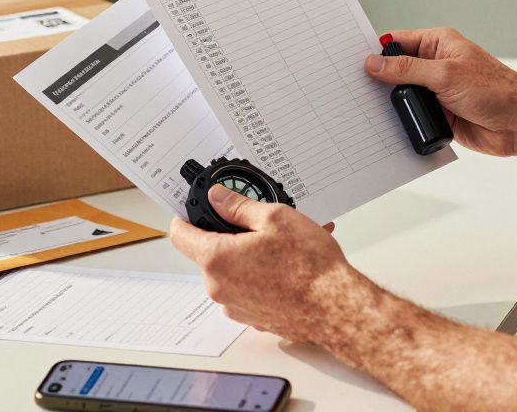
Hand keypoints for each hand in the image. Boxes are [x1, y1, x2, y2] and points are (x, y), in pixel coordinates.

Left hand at [170, 185, 359, 343]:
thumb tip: (218, 198)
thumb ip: (238, 206)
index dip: (185, 216)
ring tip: (283, 246)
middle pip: (208, 253)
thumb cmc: (310, 267)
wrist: (336, 309)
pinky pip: (248, 289)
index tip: (194, 209)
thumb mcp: (274, 218)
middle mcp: (219, 288)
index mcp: (216, 259)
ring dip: (249, 257)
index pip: (179, 234)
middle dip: (229, 236)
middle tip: (258, 225)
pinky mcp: (253, 317)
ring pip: (231, 271)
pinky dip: (261, 276)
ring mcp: (235, 306)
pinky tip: (288, 266)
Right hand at [365, 28, 516, 157]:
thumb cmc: (496, 90)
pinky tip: (388, 127)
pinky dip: (403, 121)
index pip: (398, 42)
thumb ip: (407, 70)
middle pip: (396, 70)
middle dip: (379, 80)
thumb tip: (375, 64)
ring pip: (403, 96)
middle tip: (356, 89)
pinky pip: (413, 116)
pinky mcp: (439, 115)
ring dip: (391, 104)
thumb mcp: (445, 75)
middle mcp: (436, 65)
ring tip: (368, 111)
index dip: (377, 51)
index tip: (355, 61)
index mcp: (438, 44)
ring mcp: (436, 91)